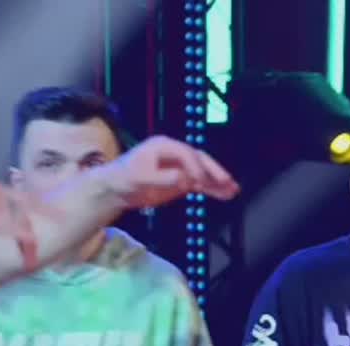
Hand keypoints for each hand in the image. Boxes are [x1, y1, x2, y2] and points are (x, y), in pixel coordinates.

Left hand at [99, 136, 238, 207]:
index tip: (200, 181)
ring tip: (233, 190)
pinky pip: (201, 184)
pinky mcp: (182, 180)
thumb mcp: (140, 178)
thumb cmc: (124, 178)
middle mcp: (175, 154)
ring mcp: (180, 167)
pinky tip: (226, 195)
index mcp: (164, 146)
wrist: (116, 188)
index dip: (194, 167)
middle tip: (227, 180)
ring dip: (218, 181)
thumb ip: (162, 179)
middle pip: (200, 159)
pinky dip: (213, 189)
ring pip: (204, 172)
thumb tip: (184, 179)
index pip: (186, 153)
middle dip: (214, 171)